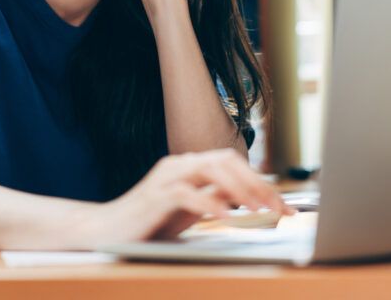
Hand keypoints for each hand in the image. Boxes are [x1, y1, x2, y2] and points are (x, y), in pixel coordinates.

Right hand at [87, 149, 294, 244]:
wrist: (106, 230)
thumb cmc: (150, 222)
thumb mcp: (191, 210)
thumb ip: (216, 199)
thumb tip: (252, 198)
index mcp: (190, 166)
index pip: (233, 164)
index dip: (262, 183)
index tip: (284, 206)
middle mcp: (179, 164)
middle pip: (226, 160)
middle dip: (257, 183)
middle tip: (277, 207)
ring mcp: (166, 177)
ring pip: (210, 168)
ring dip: (238, 188)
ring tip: (257, 208)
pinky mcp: (155, 196)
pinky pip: (187, 192)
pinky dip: (209, 203)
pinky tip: (224, 216)